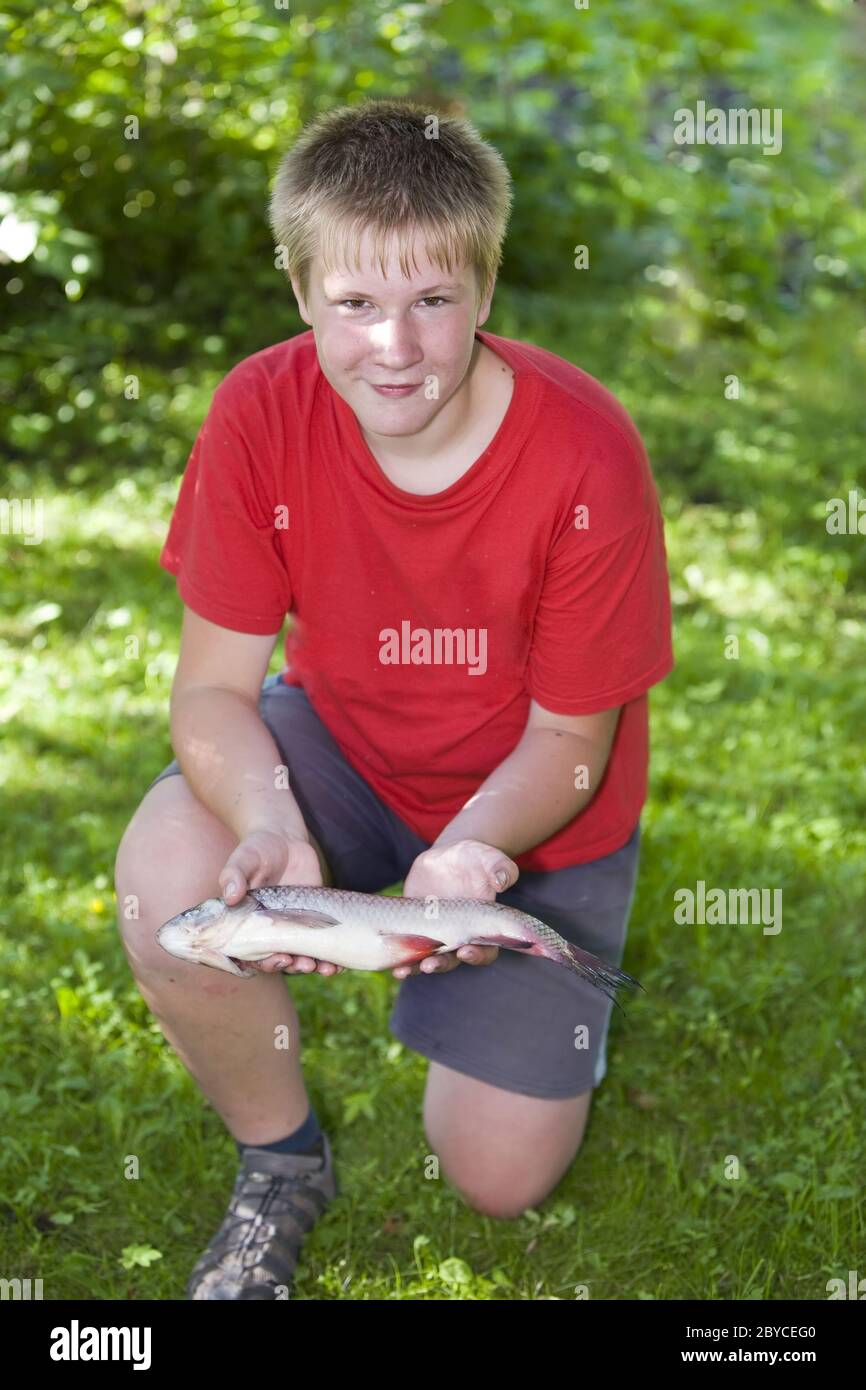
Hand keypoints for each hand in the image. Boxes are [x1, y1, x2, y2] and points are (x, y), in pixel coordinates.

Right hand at [218, 826, 343, 976]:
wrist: (284, 837)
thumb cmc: (257, 849)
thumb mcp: (243, 859)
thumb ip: (233, 875)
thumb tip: (230, 896)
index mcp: (249, 923)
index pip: (253, 953)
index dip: (265, 962)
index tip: (279, 959)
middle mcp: (270, 929)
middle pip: (280, 959)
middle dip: (293, 966)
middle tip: (304, 964)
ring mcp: (293, 926)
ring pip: (302, 956)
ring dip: (313, 966)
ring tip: (326, 969)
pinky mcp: (313, 918)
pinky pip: (321, 943)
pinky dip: (330, 955)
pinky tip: (340, 964)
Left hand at [392, 838, 518, 978]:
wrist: (449, 857)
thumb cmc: (477, 859)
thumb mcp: (489, 858)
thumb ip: (500, 869)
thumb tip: (503, 880)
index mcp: (483, 927)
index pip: (485, 951)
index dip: (477, 955)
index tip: (466, 951)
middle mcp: (459, 937)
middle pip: (452, 960)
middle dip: (440, 964)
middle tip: (429, 964)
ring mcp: (435, 935)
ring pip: (426, 959)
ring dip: (415, 968)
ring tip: (403, 971)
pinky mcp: (414, 927)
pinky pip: (406, 946)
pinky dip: (398, 956)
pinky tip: (389, 962)